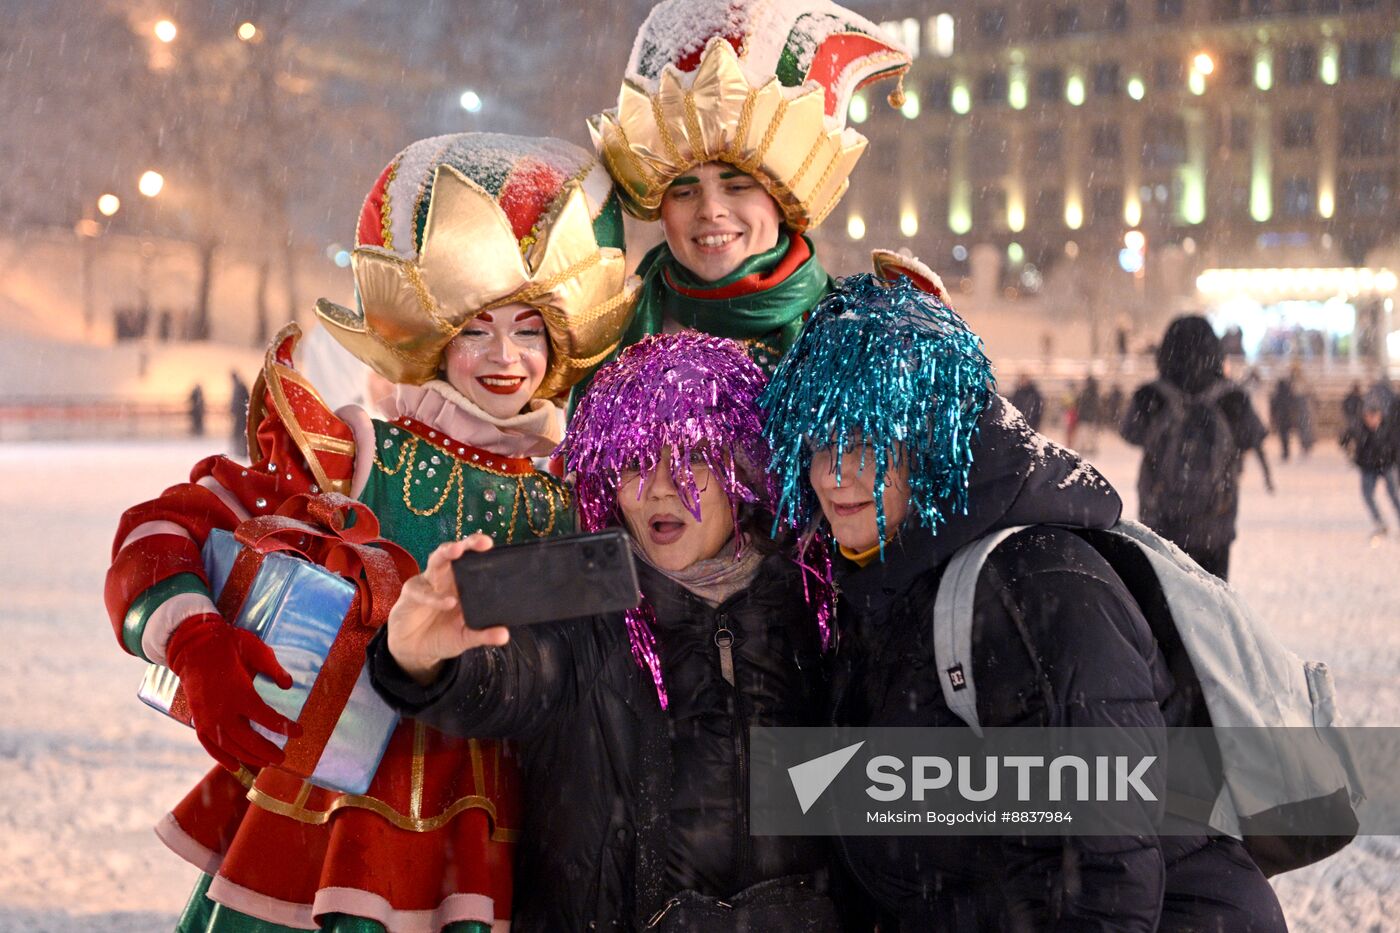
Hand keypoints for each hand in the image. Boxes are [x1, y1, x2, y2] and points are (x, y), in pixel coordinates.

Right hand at [165, 613, 301, 771]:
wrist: (193, 646)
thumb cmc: (228, 645)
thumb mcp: (257, 649)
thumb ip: (274, 669)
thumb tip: (289, 685)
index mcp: (240, 692)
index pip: (266, 718)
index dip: (284, 727)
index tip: (299, 732)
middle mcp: (222, 710)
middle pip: (248, 740)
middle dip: (267, 751)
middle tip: (282, 757)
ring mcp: (207, 717)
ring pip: (229, 746)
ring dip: (248, 757)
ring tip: (265, 763)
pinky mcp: (197, 719)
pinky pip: (209, 744)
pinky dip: (221, 757)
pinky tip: (234, 766)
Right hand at [386, 534, 510, 684]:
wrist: (414, 650)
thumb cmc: (442, 636)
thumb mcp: (464, 637)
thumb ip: (483, 635)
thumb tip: (504, 636)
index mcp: (462, 584)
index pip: (474, 562)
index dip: (483, 553)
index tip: (495, 547)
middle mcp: (446, 578)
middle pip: (457, 553)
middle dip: (468, 544)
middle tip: (483, 542)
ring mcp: (428, 582)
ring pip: (437, 560)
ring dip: (447, 552)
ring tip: (457, 550)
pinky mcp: (411, 593)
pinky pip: (423, 591)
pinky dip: (435, 596)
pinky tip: (448, 602)